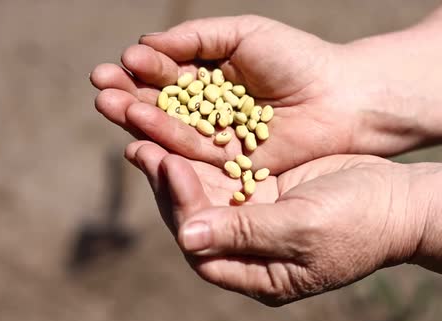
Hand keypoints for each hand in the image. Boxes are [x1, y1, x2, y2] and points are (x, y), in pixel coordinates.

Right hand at [91, 15, 390, 174]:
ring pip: (173, 130)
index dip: (142, 69)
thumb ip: (195, 38)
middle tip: (100, 89)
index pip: (168, 72)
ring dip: (141, 119)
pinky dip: (168, 148)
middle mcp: (211, 108)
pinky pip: (195, 157)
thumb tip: (146, 44)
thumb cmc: (297, 59)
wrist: (341, 99)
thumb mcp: (243, 34)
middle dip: (131, 95)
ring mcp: (219, 137)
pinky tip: (139, 138)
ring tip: (111, 106)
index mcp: (212, 73)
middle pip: (162, 103)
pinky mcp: (229, 165)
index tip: (118, 64)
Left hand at [126, 141, 427, 305]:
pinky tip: (181, 130)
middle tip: (144, 146)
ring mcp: (255, 220)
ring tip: (148, 132)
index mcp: (259, 274)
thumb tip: (187, 239)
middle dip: (169, 185)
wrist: (399, 200)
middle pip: (195, 220)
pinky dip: (201, 153)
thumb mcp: (306, 229)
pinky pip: (223, 173)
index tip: (172, 166)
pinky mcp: (262, 191)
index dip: (183, 207)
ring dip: (176, 165)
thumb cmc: (360, 221)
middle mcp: (250, 251)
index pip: (204, 247)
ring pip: (203, 194)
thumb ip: (247, 233)